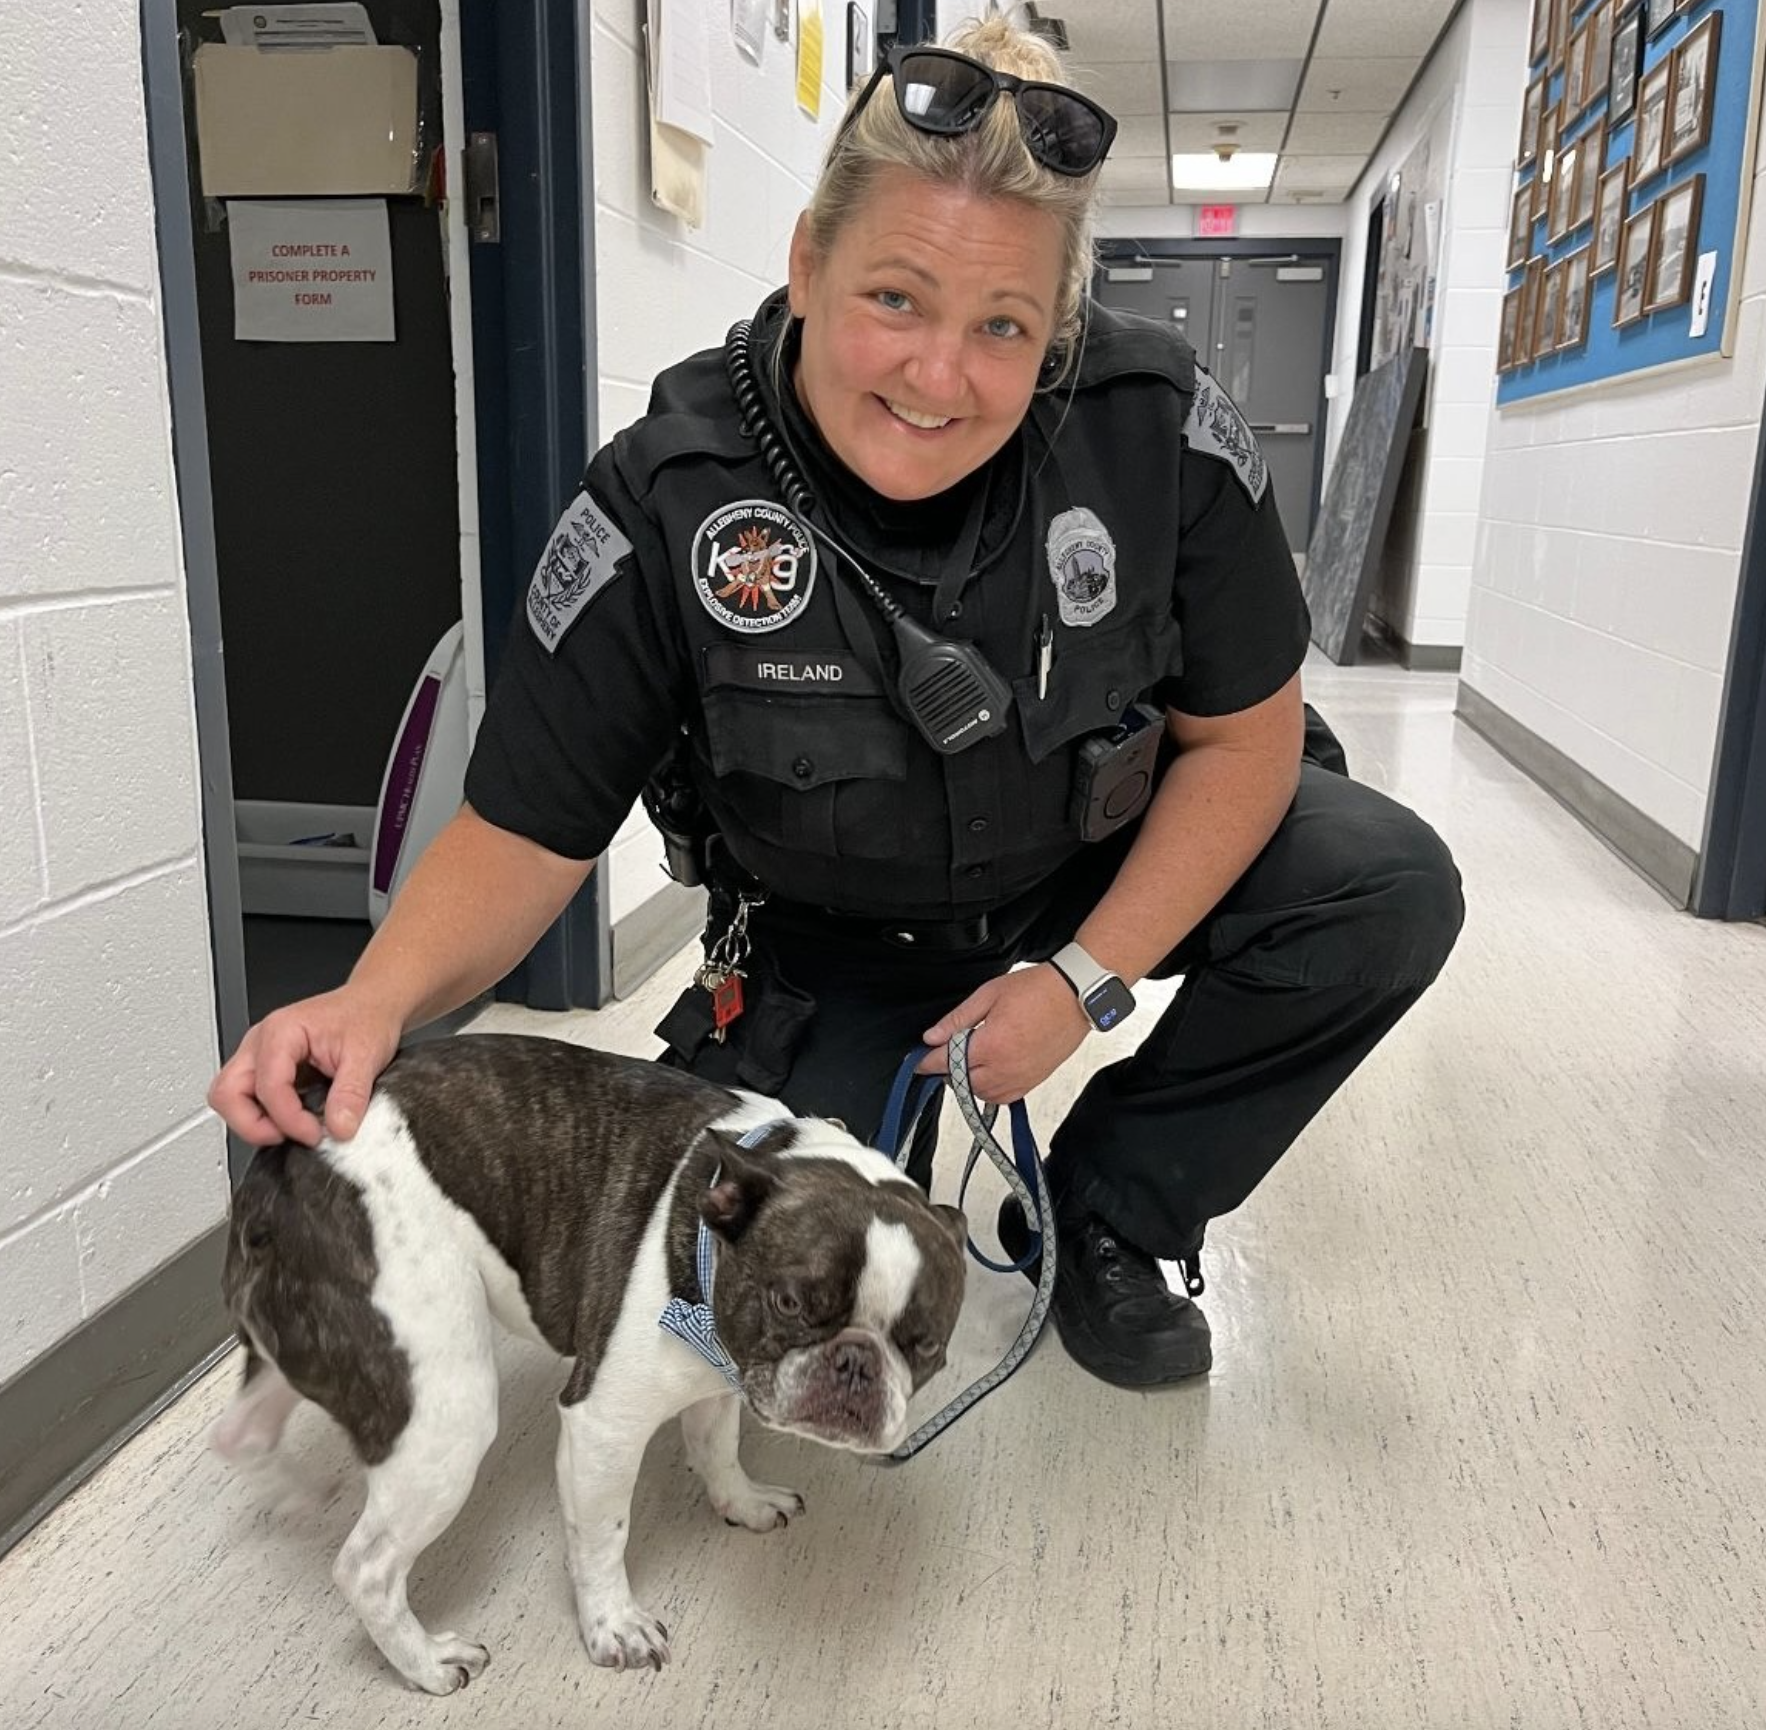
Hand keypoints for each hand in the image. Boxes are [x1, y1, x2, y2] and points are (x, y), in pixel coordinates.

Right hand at [207, 987, 402, 1147]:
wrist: (372, 1003)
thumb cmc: (365, 1016)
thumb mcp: (367, 1055)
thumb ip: (352, 1094)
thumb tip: (338, 1128)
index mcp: (281, 1031)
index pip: (267, 1087)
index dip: (288, 1119)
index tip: (314, 1134)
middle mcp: (261, 1041)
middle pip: (227, 1092)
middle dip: (252, 1125)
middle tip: (288, 1137)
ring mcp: (258, 1054)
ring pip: (229, 1095)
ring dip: (254, 1121)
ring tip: (291, 1129)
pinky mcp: (265, 1067)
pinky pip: (246, 1096)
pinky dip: (263, 1114)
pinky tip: (293, 1118)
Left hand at [916, 964, 1089, 1103]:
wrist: (1076, 996)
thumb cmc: (1038, 990)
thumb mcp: (989, 994)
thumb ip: (957, 1019)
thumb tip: (933, 1036)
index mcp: (991, 1044)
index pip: (947, 1061)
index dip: (928, 1061)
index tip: (919, 1061)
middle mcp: (1005, 1067)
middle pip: (962, 1083)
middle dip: (948, 1071)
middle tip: (945, 1056)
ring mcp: (1021, 1077)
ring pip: (982, 1094)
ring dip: (969, 1082)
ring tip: (969, 1061)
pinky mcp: (1033, 1081)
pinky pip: (1004, 1098)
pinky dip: (990, 1090)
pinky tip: (988, 1073)